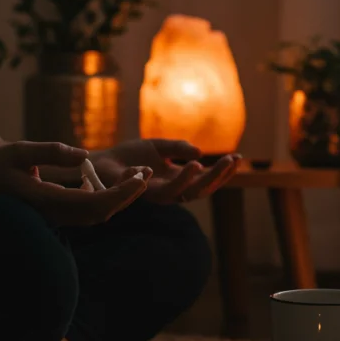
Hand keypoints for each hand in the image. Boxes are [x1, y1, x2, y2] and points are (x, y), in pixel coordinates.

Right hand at [0, 141, 147, 225]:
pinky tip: (109, 182)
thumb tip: (82, 154)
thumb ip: (50, 152)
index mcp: (48, 201)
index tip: (141, 177)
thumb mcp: (17, 151)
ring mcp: (52, 218)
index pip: (96, 202)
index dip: (123, 192)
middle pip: (101, 213)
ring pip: (95, 216)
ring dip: (117, 198)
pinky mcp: (51, 215)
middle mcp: (53, 215)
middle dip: (127, 195)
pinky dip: (103, 199)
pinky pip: (84, 212)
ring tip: (135, 177)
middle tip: (145, 173)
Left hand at [91, 139, 240, 203]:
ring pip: (187, 193)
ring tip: (214, 163)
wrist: (101, 162)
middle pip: (201, 189)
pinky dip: (181, 178)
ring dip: (202, 179)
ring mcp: (158, 194)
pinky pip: (167, 190)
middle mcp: (170, 190)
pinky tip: (193, 164)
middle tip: (233, 161)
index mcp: (176, 179)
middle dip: (219, 176)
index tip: (237, 157)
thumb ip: (178, 148)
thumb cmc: (127, 156)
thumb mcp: (158, 146)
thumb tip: (200, 154)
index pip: (204, 180)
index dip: (222, 171)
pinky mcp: (145, 193)